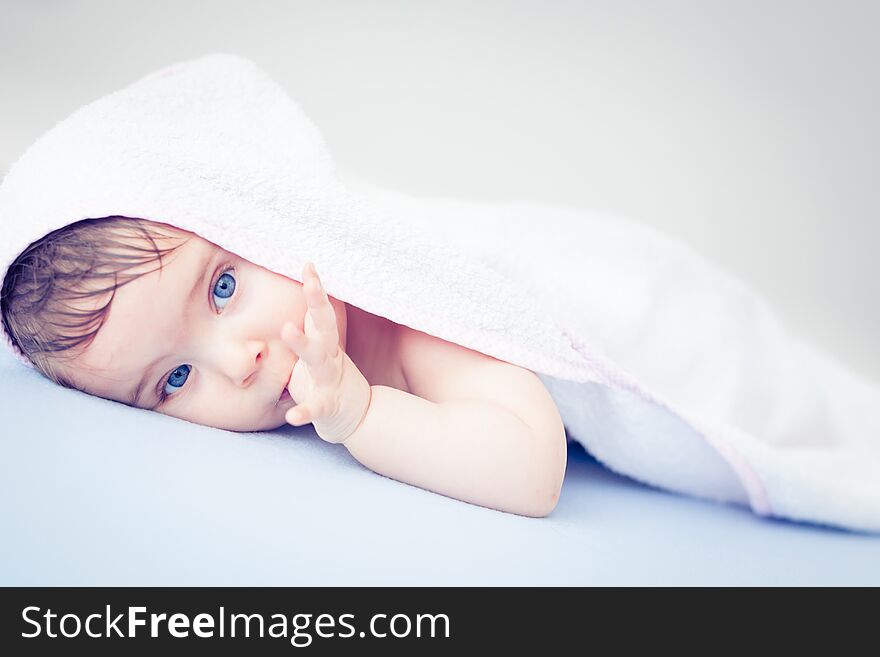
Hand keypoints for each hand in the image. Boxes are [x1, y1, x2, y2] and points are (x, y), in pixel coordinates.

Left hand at [281, 261, 371, 443]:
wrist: (358, 416)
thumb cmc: (331, 378)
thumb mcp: (321, 349)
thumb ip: (311, 327)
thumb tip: (303, 293)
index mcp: (326, 343)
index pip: (321, 312)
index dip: (316, 288)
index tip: (308, 264)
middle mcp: (329, 357)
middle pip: (325, 326)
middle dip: (317, 303)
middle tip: (310, 281)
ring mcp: (329, 381)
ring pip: (317, 360)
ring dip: (302, 344)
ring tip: (286, 329)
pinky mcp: (327, 406)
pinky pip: (315, 408)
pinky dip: (304, 412)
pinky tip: (292, 417)